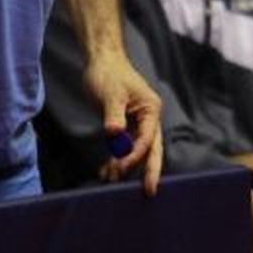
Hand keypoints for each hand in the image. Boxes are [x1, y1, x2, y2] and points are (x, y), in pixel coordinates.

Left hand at [85, 54, 163, 195]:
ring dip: (126, 166)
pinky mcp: (127, 125)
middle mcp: (149, 118)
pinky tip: (105, 170)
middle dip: (149, 170)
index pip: (147, 138)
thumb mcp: (110, 94)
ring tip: (109, 179)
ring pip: (137, 151)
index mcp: (151, 109)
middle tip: (149, 192)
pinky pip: (125, 146)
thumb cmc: (108, 73)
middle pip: (151, 149)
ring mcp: (138, 122)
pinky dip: (116, 158)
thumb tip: (115, 134)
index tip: (120, 167)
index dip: (135, 155)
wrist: (101, 60)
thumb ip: (114, 115)